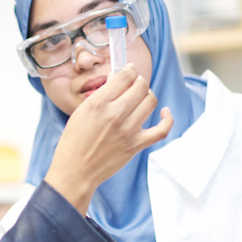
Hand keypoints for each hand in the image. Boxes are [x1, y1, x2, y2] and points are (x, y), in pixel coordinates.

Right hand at [43, 64, 173, 213]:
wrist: (76, 171)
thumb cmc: (74, 142)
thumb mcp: (80, 112)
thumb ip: (100, 95)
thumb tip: (115, 78)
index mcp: (98, 104)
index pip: (124, 76)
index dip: (129, 70)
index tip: (129, 70)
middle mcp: (115, 114)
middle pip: (140, 86)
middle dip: (139, 81)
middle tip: (134, 84)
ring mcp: (128, 130)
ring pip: (151, 101)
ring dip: (148, 95)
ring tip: (141, 98)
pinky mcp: (136, 145)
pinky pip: (162, 129)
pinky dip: (167, 118)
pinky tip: (164, 112)